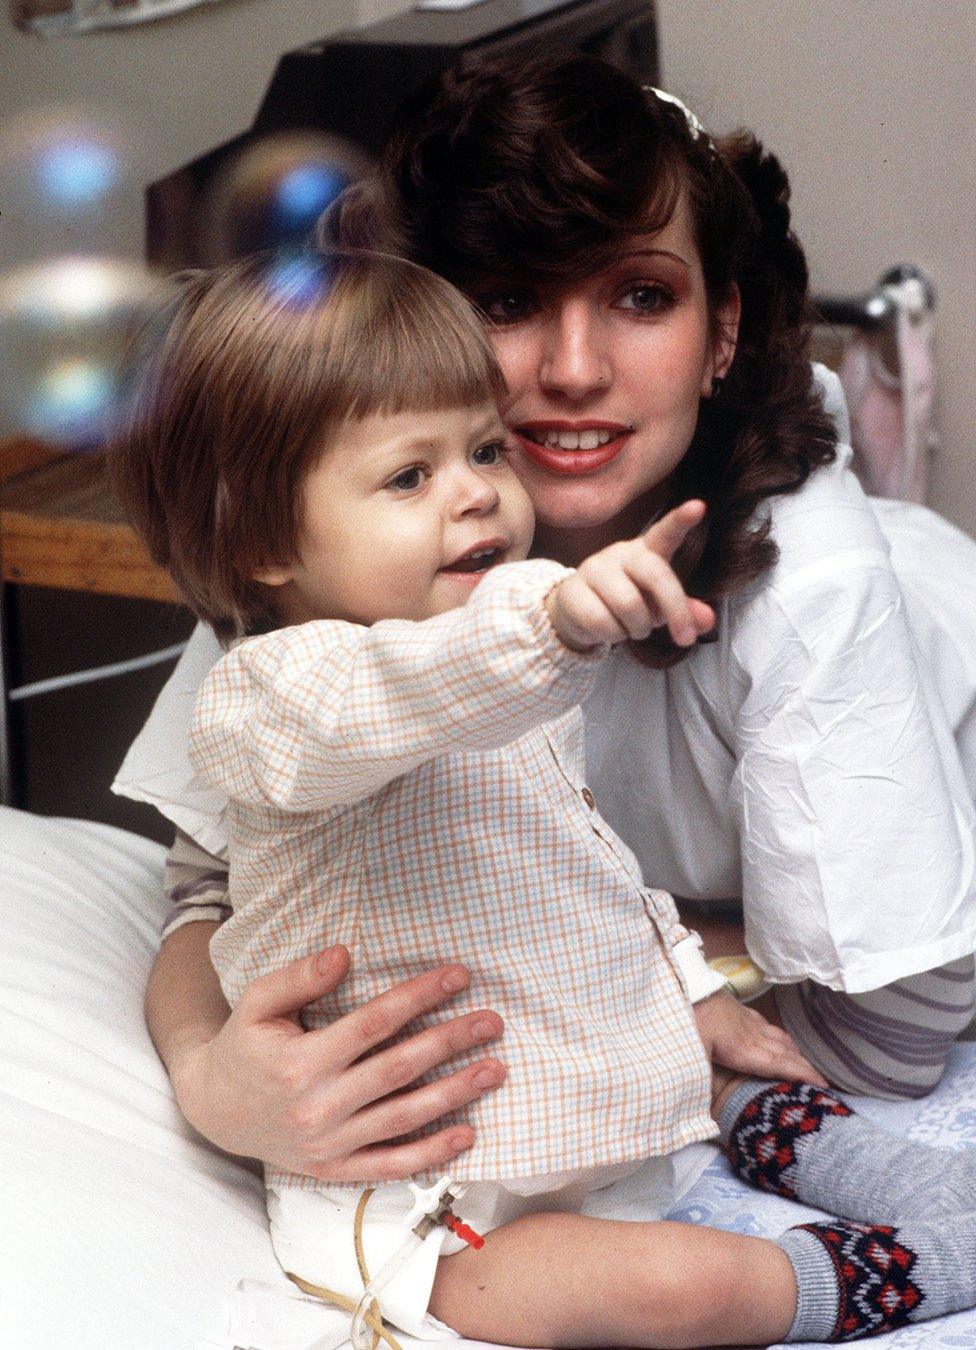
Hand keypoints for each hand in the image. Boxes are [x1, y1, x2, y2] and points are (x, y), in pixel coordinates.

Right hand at [169, 945, 505, 1181]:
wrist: (214, 1110)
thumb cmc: (244, 1044)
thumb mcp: (257, 1002)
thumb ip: (300, 977)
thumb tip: (345, 953)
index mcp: (300, 1061)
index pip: (373, 1024)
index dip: (418, 997)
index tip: (458, 975)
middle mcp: (318, 1106)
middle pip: (399, 1069)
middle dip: (450, 1041)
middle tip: (493, 1021)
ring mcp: (329, 1144)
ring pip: (403, 1117)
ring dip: (455, 1094)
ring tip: (495, 1070)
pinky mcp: (334, 1169)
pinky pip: (390, 1164)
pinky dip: (431, 1153)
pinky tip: (467, 1133)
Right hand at [546, 500, 714, 651]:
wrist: (576, 612)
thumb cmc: (627, 603)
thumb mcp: (659, 607)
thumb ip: (685, 611)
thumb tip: (708, 620)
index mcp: (646, 551)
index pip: (665, 532)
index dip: (680, 521)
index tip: (698, 507)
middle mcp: (620, 553)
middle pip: (656, 576)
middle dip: (676, 610)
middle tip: (685, 639)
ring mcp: (594, 569)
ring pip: (629, 606)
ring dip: (639, 629)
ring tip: (633, 629)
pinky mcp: (572, 591)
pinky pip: (602, 622)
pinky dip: (613, 637)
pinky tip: (609, 631)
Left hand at [694, 989, 828, 1086]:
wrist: (683, 980)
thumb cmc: (688, 1017)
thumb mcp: (693, 1053)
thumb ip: (703, 1083)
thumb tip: (706, 1118)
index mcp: (744, 1049)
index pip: (780, 1064)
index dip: (803, 1075)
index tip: (824, 1086)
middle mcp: (751, 1035)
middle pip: (784, 1051)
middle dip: (804, 1066)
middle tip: (823, 1081)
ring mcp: (745, 1020)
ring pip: (777, 1036)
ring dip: (793, 1050)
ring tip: (804, 1063)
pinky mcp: (736, 1009)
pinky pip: (765, 1025)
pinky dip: (777, 1035)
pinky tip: (776, 1036)